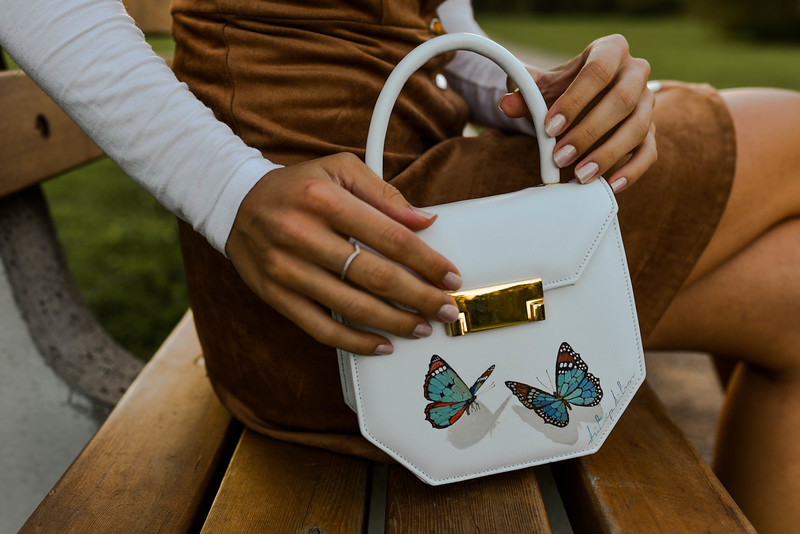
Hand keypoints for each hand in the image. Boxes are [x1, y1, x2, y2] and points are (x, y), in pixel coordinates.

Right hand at [225, 153, 462, 355]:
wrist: (235, 204)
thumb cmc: (297, 186)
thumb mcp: (339, 170)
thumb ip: (384, 193)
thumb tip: (425, 220)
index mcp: (325, 199)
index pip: (389, 236)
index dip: (426, 261)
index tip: (450, 277)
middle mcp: (302, 235)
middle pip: (375, 276)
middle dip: (419, 297)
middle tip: (446, 309)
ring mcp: (286, 270)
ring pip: (351, 306)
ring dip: (394, 322)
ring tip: (421, 326)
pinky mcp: (275, 296)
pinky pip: (320, 328)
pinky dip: (354, 342)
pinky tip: (381, 345)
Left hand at [499, 34, 655, 192]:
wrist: (577, 102)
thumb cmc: (561, 90)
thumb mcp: (542, 87)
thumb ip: (525, 93)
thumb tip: (506, 103)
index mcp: (611, 50)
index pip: (599, 70)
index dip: (575, 100)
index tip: (549, 127)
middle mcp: (636, 72)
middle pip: (623, 100)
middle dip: (589, 132)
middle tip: (560, 157)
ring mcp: (647, 103)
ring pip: (638, 127)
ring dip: (607, 155)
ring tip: (579, 175)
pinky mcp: (650, 131)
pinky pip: (649, 152)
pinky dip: (632, 171)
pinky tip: (611, 185)